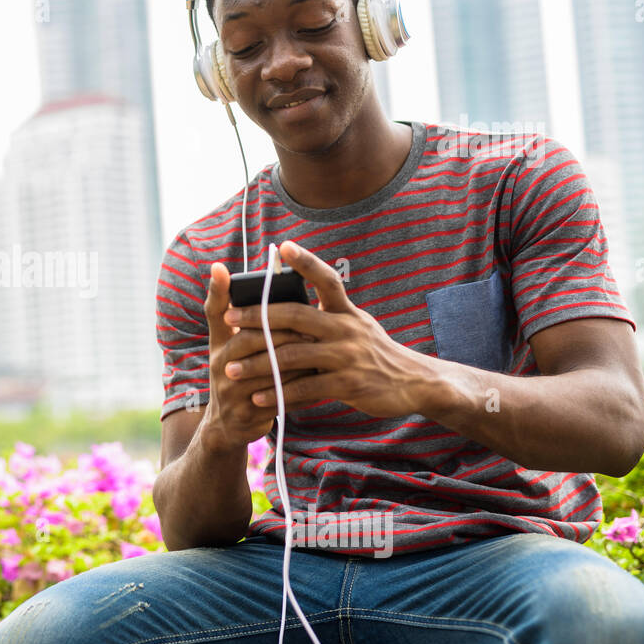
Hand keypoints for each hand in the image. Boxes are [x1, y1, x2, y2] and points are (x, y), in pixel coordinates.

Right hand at [199, 260, 319, 454]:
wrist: (228, 426)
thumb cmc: (238, 377)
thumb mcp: (231, 348)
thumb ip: (245, 320)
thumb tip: (256, 284)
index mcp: (218, 344)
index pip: (214, 312)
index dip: (216, 290)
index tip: (221, 267)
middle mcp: (219, 364)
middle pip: (251, 338)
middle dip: (284, 330)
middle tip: (312, 324)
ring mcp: (231, 390)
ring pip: (270, 367)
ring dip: (298, 358)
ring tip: (321, 349)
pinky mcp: (247, 412)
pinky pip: (280, 395)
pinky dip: (301, 386)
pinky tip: (319, 379)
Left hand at [222, 240, 430, 419]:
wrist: (414, 384)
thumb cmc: (375, 354)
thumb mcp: (358, 326)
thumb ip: (328, 316)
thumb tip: (291, 302)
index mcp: (346, 311)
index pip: (326, 279)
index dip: (306, 262)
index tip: (284, 246)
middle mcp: (346, 328)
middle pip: (295, 316)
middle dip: (257, 316)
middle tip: (228, 317)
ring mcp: (347, 356)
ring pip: (292, 356)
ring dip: (258, 363)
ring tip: (231, 369)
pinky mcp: (348, 384)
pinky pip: (304, 389)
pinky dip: (278, 393)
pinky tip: (258, 397)